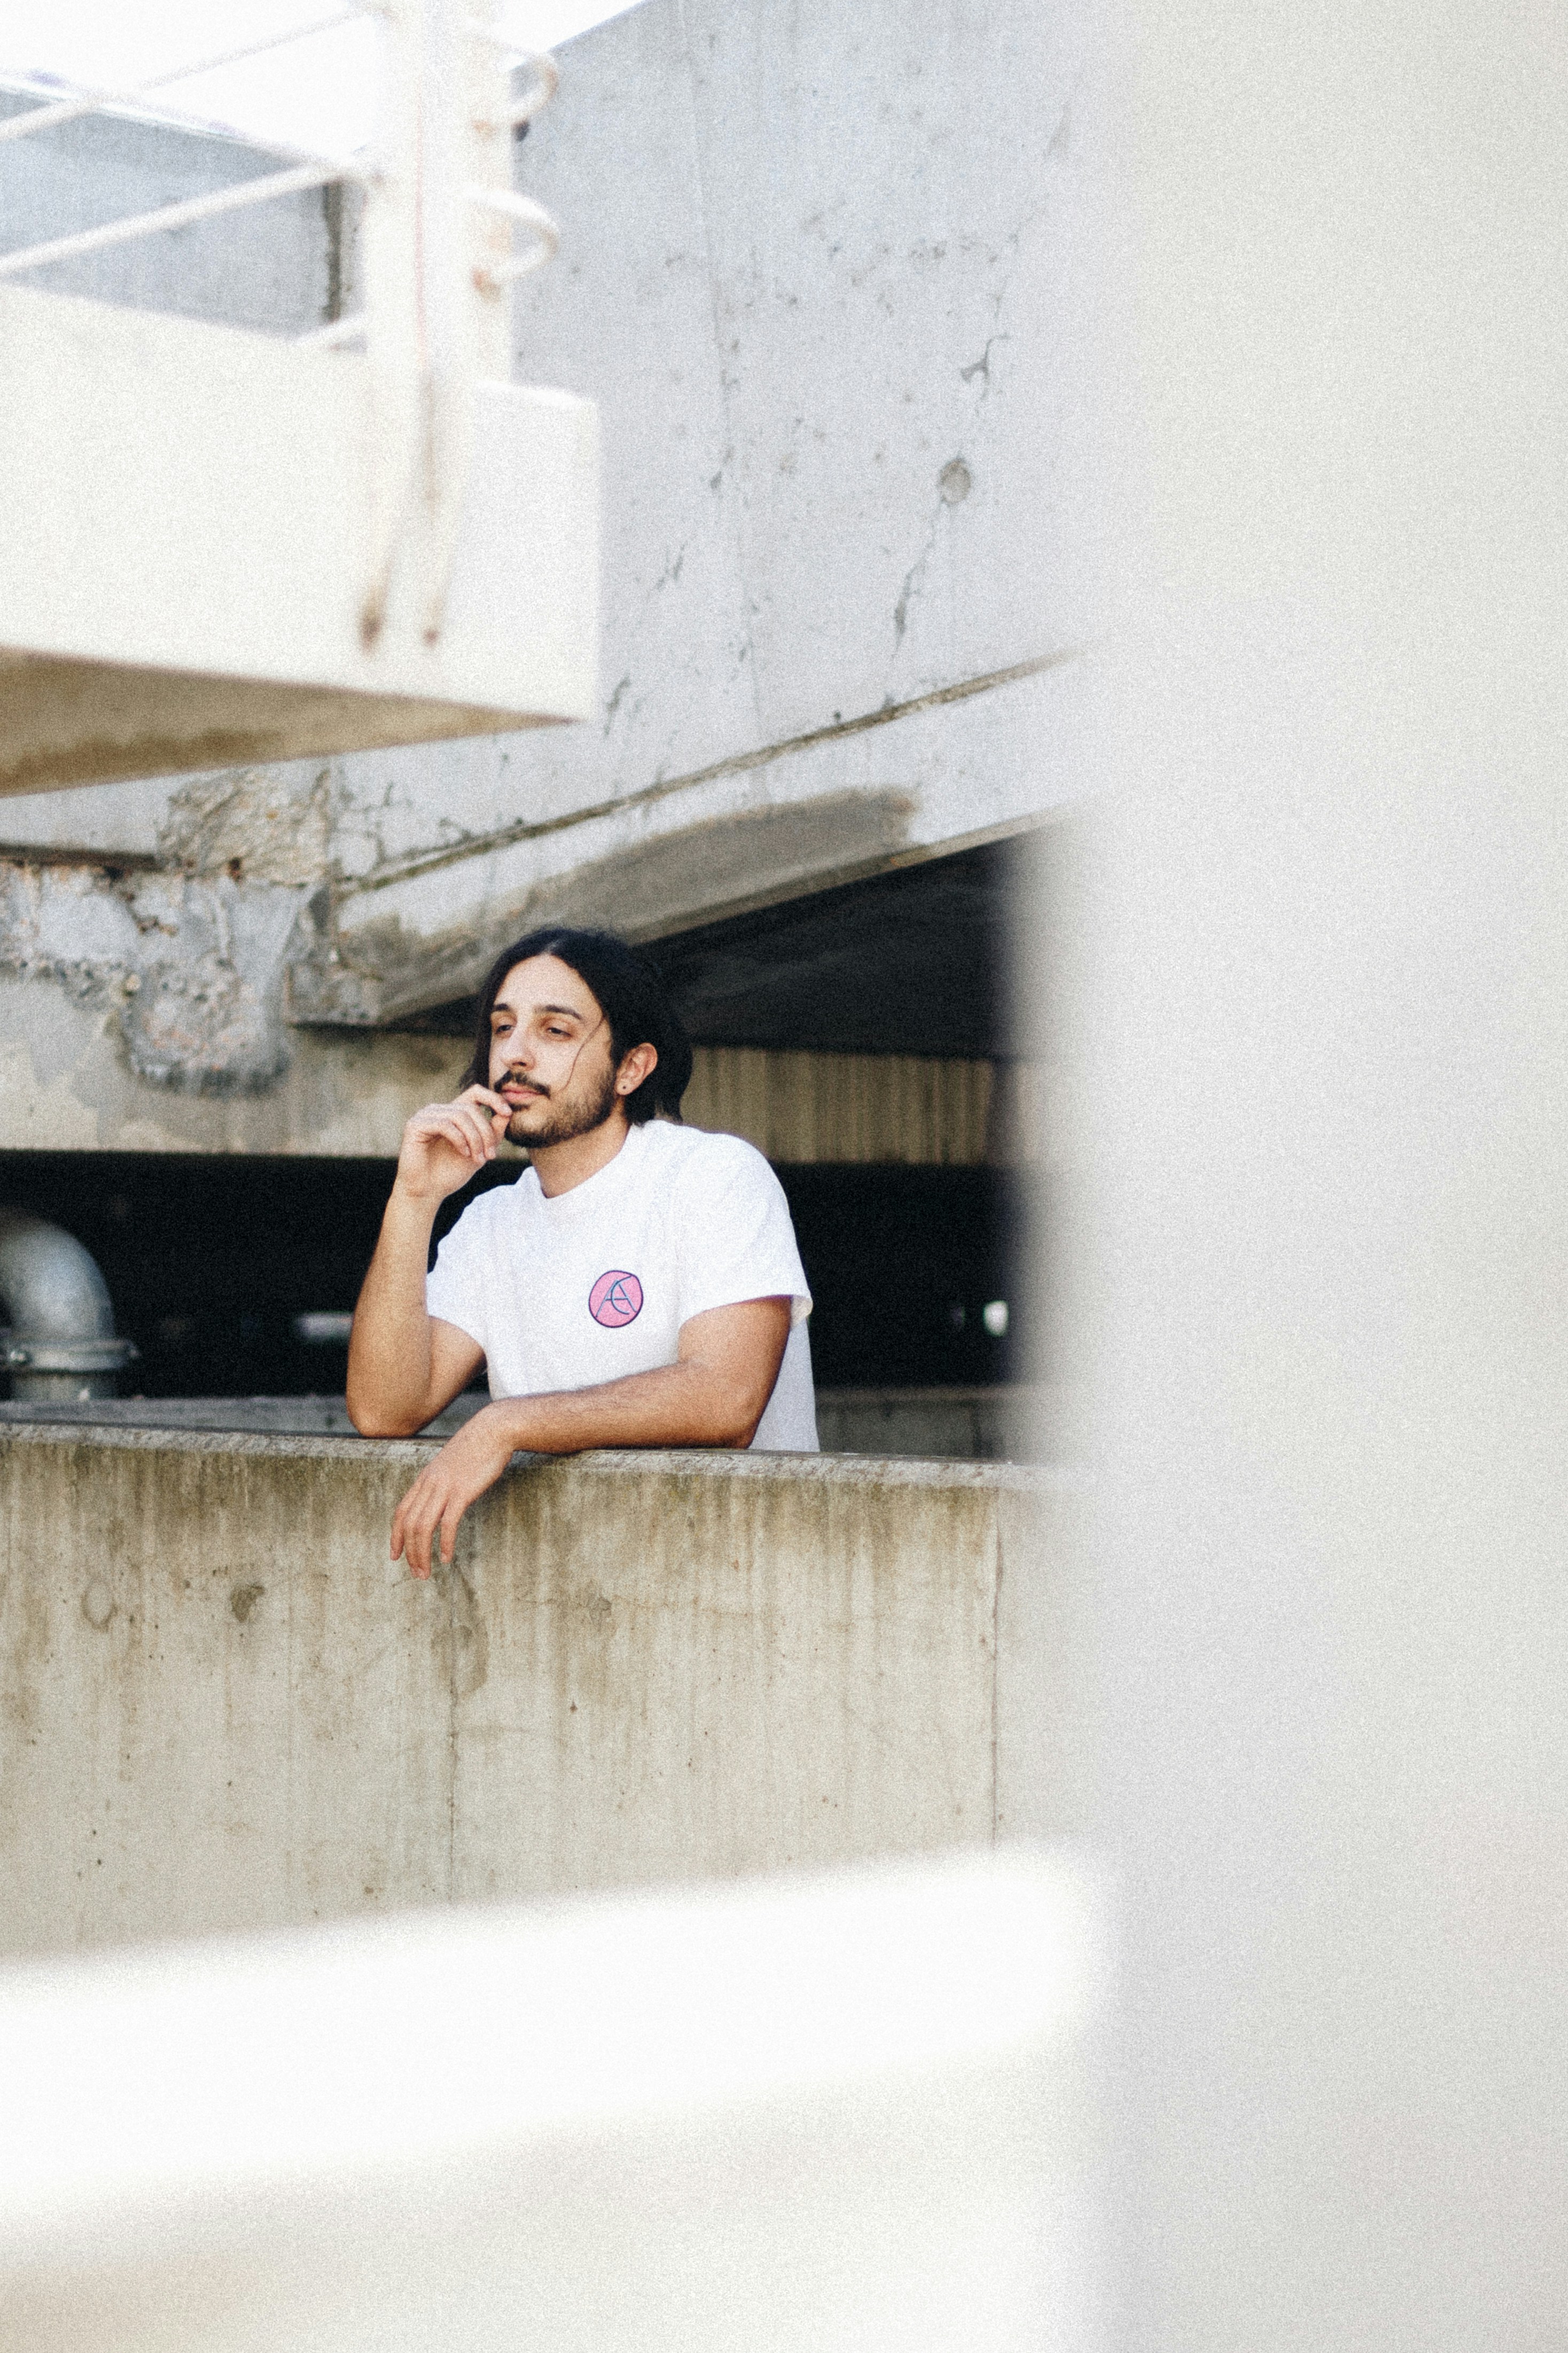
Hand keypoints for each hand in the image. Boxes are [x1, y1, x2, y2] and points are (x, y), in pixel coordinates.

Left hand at [390, 1402, 523, 1576]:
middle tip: (416, 1573)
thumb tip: (440, 1499)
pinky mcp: (462, 1491)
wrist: (493, 1430)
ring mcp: (444, 1487)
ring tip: (426, 1572)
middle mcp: (429, 1484)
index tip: (395, 1555)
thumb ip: (441, 1481)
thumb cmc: (476, 1447)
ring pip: (423, 1527)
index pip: (401, 1512)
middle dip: (409, 1553)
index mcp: (425, 1478)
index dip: (395, 1536)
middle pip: (409, 1524)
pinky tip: (447, 1557)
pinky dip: (445, 1543)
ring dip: (422, 1554)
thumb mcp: (450, 1464)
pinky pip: (448, 1523)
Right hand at [394, 1085, 512, 1204]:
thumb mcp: (479, 1151)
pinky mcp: (415, 1125)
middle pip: (471, 1109)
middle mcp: (438, 1110)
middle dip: (486, 1132)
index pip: (475, 1092)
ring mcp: (425, 1116)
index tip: (508, 1113)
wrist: (427, 1193)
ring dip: (475, 1139)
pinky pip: (445, 1124)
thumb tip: (507, 1112)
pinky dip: (459, 1139)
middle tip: (491, 1156)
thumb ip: (492, 1132)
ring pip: (460, 1116)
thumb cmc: (450, 1173)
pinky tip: (464, 1153)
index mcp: (452, 1113)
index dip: (493, 1098)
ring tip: (478, 1159)